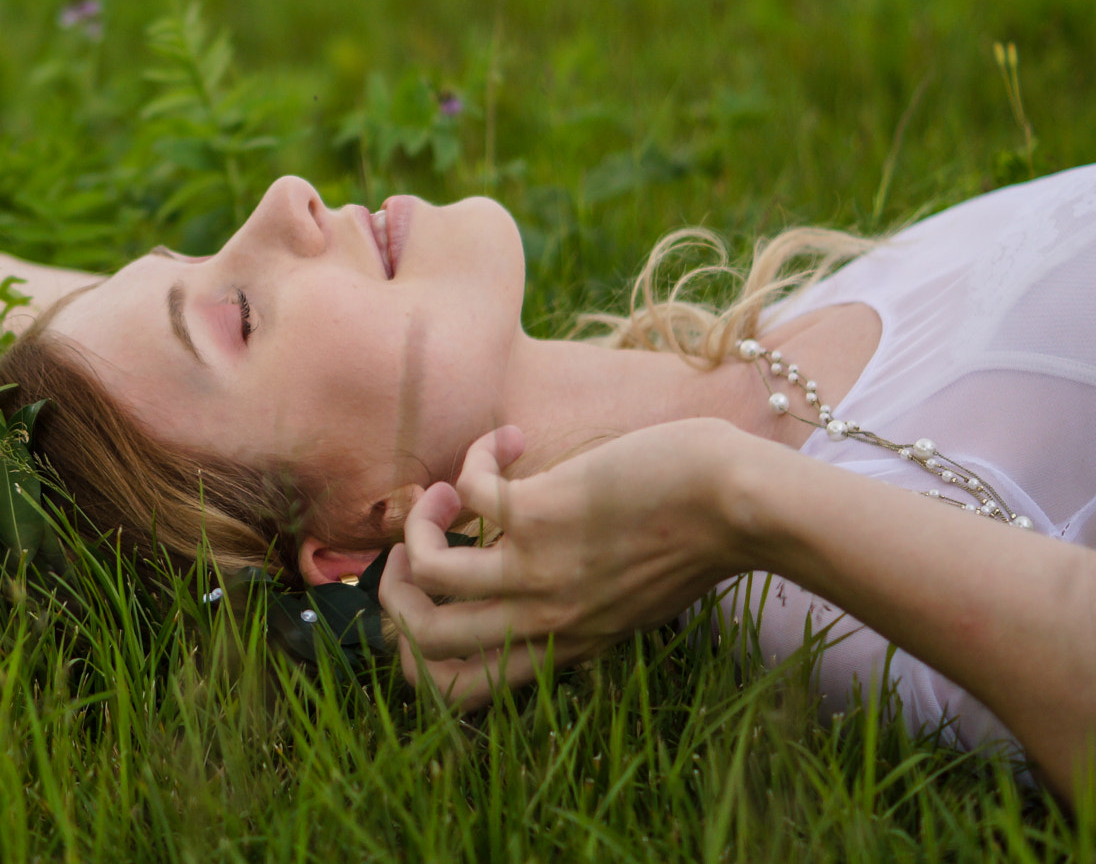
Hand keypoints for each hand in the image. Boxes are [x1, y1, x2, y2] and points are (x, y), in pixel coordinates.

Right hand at [378, 418, 758, 706]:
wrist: (740, 503)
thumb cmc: (702, 539)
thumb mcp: (633, 598)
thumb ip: (581, 603)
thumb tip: (533, 573)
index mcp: (562, 645)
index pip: (456, 690)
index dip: (413, 651)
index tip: (427, 600)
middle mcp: (542, 620)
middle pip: (421, 641)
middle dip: (392, 588)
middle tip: (414, 545)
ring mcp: (537, 571)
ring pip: (426, 571)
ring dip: (417, 523)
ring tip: (445, 493)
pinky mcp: (541, 516)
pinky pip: (471, 491)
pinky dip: (477, 458)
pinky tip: (510, 442)